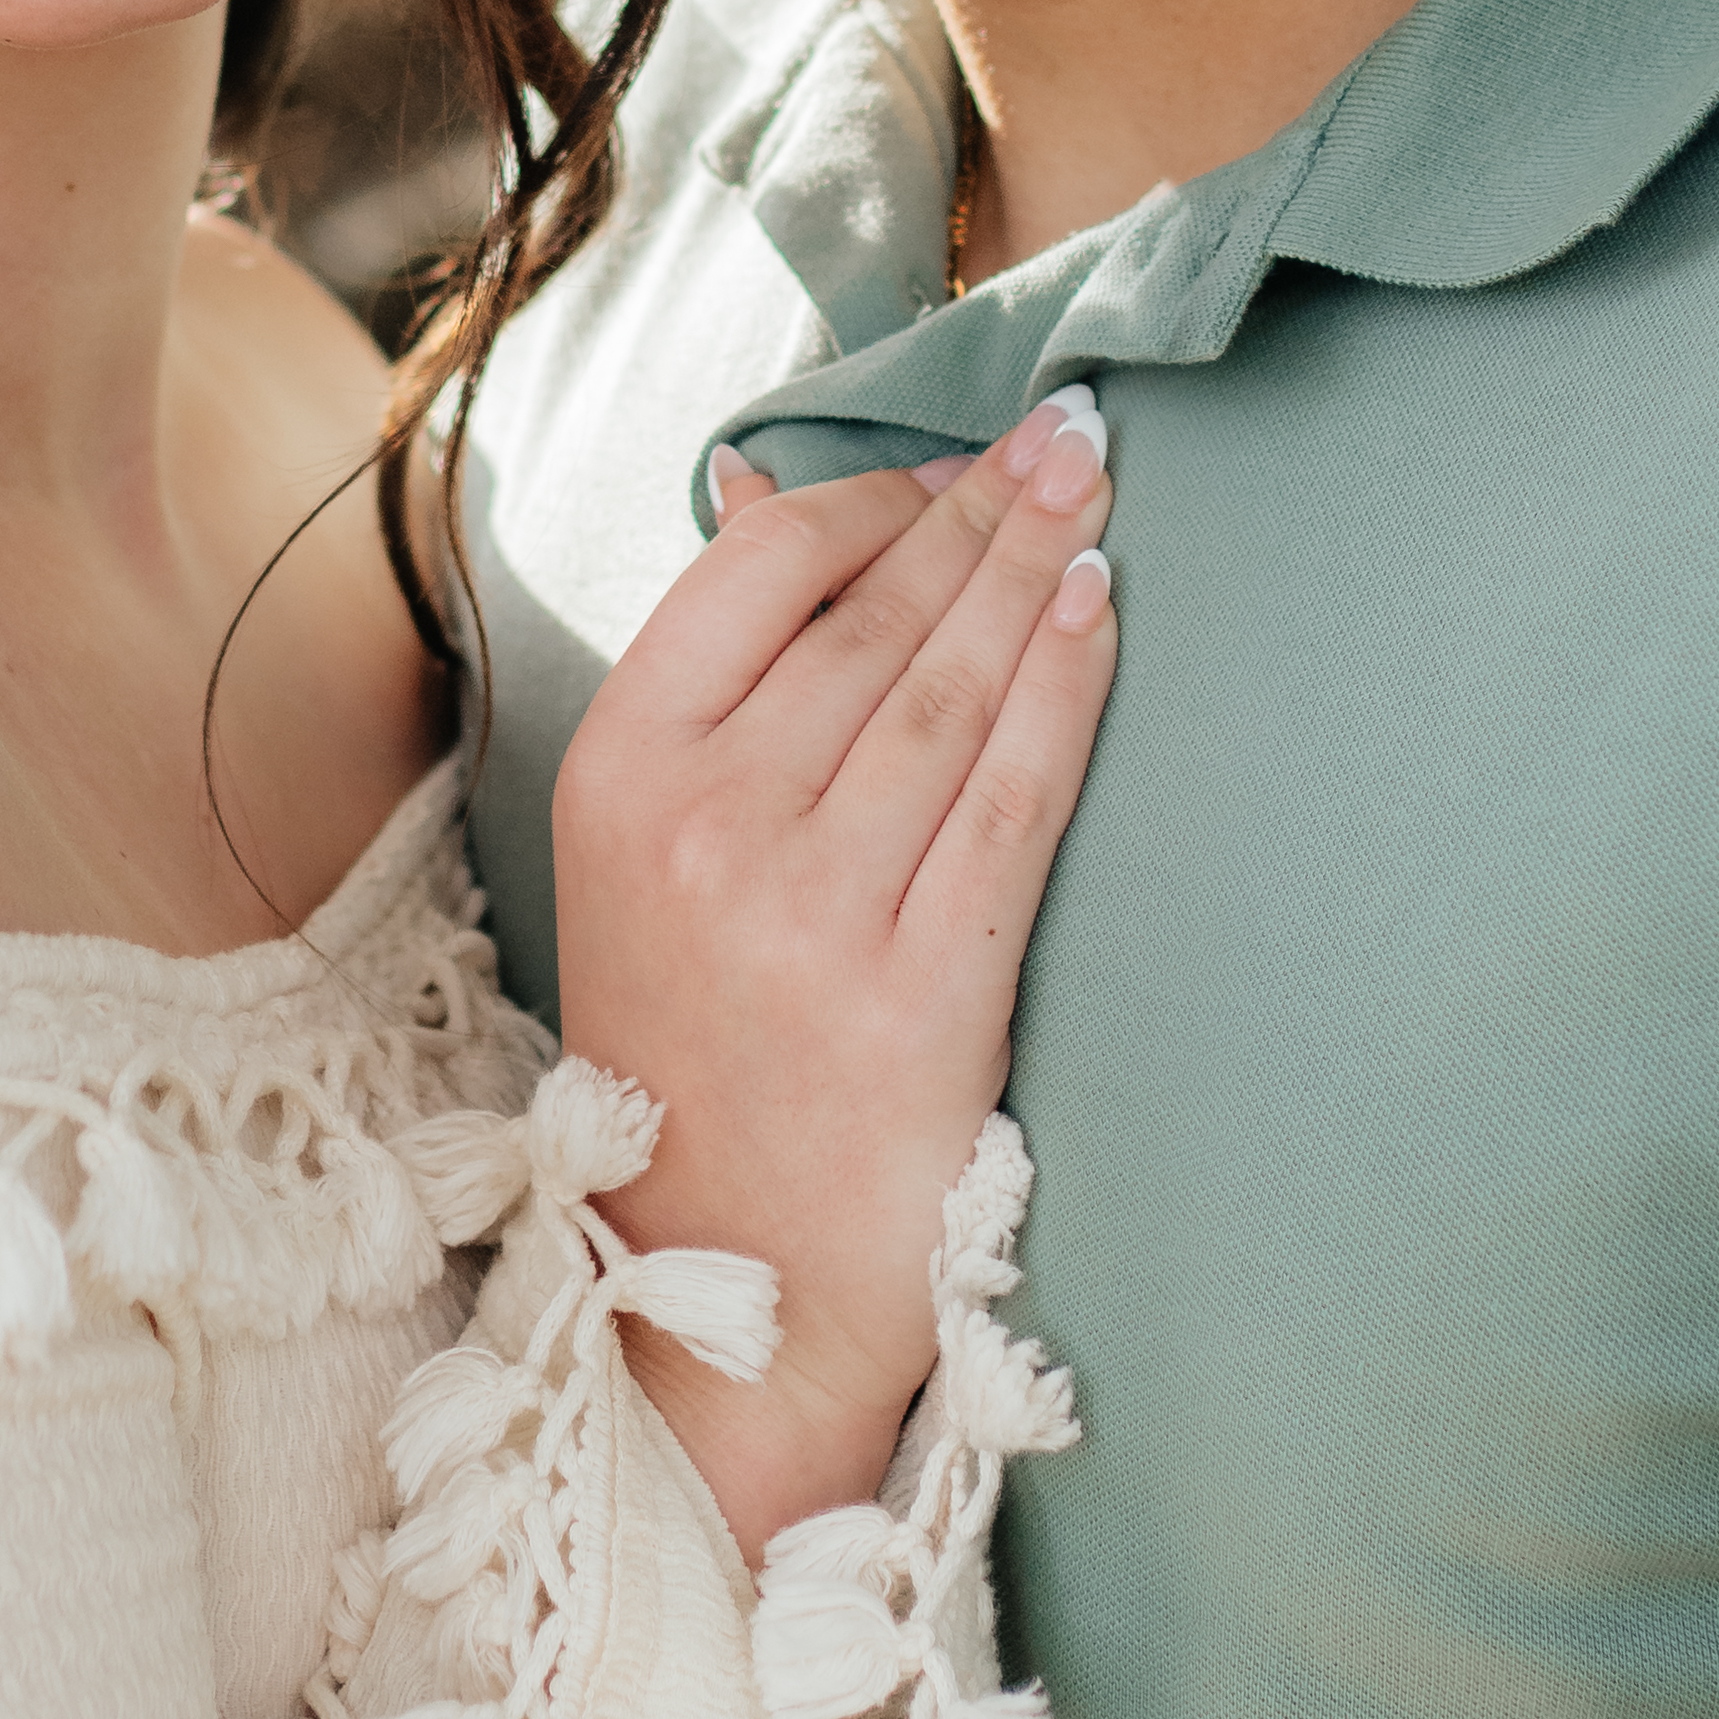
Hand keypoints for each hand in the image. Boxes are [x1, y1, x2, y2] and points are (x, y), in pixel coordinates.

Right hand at [549, 396, 1117, 1546]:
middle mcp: (706, 834)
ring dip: (1035, 574)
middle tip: (1067, 435)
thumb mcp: (638, 850)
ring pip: (949, 694)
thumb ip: (706, 676)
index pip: (758, 573)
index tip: (955, 464)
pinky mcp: (922, 991)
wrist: (729, 1282)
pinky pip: (1013, 800)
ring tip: (1095, 495)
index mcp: (618, 780)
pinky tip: (1100, 614)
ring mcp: (813, 914)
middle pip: (873, 623)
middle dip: (983, 514)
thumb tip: (763, 489)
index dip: (874, 500)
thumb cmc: (693, 1044)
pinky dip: (1066, 691)